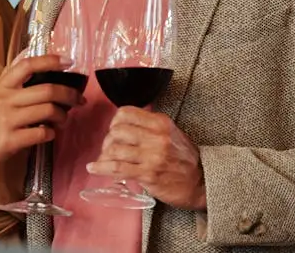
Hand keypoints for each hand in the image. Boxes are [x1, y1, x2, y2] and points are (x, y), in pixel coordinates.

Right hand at [0, 54, 83, 177]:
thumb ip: (11, 80)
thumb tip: (29, 57)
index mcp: (2, 86)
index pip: (28, 65)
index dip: (50, 61)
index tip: (68, 62)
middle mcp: (5, 100)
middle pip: (47, 90)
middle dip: (70, 94)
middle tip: (79, 100)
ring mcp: (8, 120)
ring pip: (48, 111)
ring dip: (63, 115)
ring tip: (63, 119)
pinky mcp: (10, 141)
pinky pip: (41, 133)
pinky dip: (51, 133)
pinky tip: (50, 134)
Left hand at [86, 106, 206, 210]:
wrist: (201, 182)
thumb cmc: (184, 158)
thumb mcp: (171, 133)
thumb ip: (150, 126)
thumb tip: (124, 123)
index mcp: (160, 123)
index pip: (126, 112)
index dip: (114, 121)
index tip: (114, 130)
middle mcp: (156, 136)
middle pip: (117, 130)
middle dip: (108, 140)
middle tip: (109, 148)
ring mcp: (152, 156)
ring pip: (115, 149)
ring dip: (104, 155)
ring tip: (103, 160)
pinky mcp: (148, 174)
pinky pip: (117, 168)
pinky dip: (101, 167)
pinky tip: (93, 168)